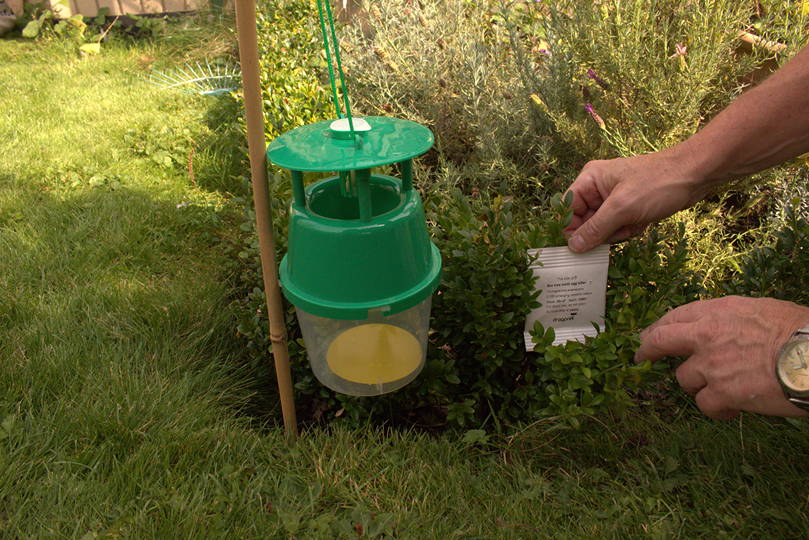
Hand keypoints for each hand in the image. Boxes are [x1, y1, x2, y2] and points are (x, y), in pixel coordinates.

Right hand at [563, 143, 710, 252]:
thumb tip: (573, 247)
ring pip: (602, 227)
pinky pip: (619, 227)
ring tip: (633, 224)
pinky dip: (629, 230)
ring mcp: (614, 198)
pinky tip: (642, 222)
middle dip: (601, 231)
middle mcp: (598, 188)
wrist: (695, 174)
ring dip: (617, 232)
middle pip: (584, 221)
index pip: (567, 209)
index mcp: (590, 179)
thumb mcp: (622, 208)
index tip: (581, 247)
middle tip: (619, 230)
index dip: (572, 229)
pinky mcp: (629, 207)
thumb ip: (595, 228)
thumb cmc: (658, 183)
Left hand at [635, 296, 808, 419]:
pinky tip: (732, 410)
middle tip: (642, 358)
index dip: (660, 326)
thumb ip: (734, 320)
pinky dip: (717, 409)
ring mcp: (711, 365)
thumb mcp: (762, 310)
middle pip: (661, 340)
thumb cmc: (800, 332)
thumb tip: (725, 330)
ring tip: (722, 389)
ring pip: (684, 379)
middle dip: (647, 349)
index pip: (676, 316)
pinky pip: (704, 404)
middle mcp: (707, 335)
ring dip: (698, 386)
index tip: (651, 334)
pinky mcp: (721, 393)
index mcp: (718, 311)